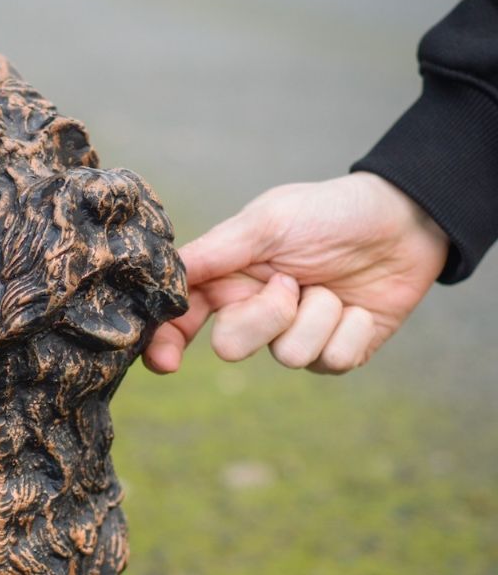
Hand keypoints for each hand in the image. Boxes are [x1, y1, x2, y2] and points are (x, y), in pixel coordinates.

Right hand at [144, 173, 449, 374]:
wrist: (406, 220)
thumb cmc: (332, 212)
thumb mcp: (270, 220)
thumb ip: (217, 250)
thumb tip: (167, 273)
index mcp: (231, 280)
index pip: (183, 319)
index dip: (167, 344)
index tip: (168, 362)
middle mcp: (258, 314)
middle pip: (231, 347)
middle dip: (264, 317)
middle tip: (292, 283)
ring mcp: (297, 337)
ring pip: (289, 355)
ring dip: (319, 315)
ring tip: (332, 287)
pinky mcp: (336, 353)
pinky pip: (332, 360)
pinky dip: (350, 328)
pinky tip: (358, 305)